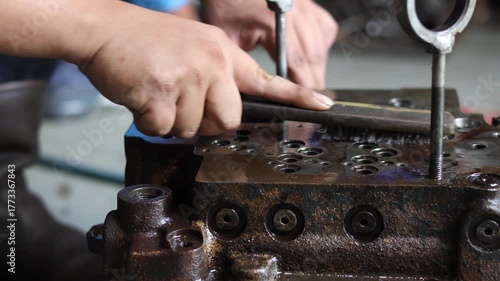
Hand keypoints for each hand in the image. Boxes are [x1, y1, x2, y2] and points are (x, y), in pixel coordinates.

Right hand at [77, 2, 333, 137]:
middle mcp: (212, 63)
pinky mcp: (162, 91)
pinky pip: (164, 129)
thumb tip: (218, 117)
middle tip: (181, 104)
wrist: (102, 28)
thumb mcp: (191, 48)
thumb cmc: (145, 43)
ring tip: (156, 91)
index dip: (297, 97)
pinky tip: (141, 97)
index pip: (267, 81)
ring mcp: (188, 76)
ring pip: (192, 129)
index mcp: (222, 53)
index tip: (324, 106)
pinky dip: (150, 122)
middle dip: (204, 123)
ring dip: (172, 120)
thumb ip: (213, 79)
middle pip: (228, 120)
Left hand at [201, 0, 337, 88]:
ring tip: (312, 84)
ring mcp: (304, 8)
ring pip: (320, 45)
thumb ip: (242, 61)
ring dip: (318, 66)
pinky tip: (312, 55)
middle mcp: (294, 13)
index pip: (296, 61)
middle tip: (311, 99)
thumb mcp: (229, 36)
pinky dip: (321, 45)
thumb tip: (249, 86)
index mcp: (273, 22)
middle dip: (313, 80)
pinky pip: (325, 29)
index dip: (303, 84)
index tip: (307, 100)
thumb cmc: (229, 4)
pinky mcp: (309, 5)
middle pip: (313, 56)